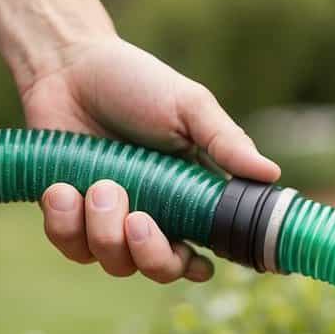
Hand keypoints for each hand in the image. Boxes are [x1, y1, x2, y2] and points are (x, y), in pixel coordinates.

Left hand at [20, 36, 279, 283]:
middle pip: (159, 269)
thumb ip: (226, 142)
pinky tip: (62, 188)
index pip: (201, 249)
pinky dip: (64, 223)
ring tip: (98, 183)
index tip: (200, 264)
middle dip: (151, 254)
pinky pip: (68, 245)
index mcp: (188, 198)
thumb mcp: (189, 107)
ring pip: (112, 262)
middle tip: (138, 218)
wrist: (68, 64)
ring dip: (104, 230)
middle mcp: (151, 216)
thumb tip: (271, 174)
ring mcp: (106, 220)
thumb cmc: (135, 83)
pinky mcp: (66, 217)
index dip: (201, 266)